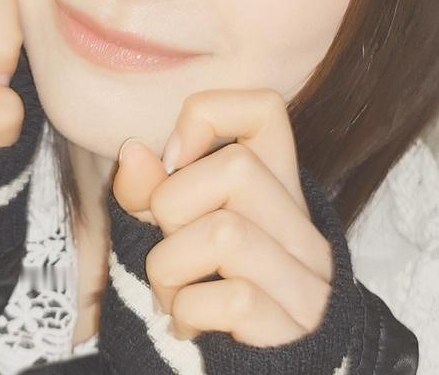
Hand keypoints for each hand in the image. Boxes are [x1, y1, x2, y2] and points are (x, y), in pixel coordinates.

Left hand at [112, 89, 333, 346]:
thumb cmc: (216, 298)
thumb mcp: (182, 236)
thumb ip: (154, 195)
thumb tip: (133, 152)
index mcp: (278, 190)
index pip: (265, 107)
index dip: (208, 116)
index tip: (174, 161)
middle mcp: (302, 228)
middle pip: (237, 168)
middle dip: (172, 207)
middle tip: (170, 246)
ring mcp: (305, 280)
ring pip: (224, 234)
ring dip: (170, 268)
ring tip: (173, 293)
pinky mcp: (293, 331)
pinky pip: (231, 299)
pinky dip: (189, 312)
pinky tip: (189, 325)